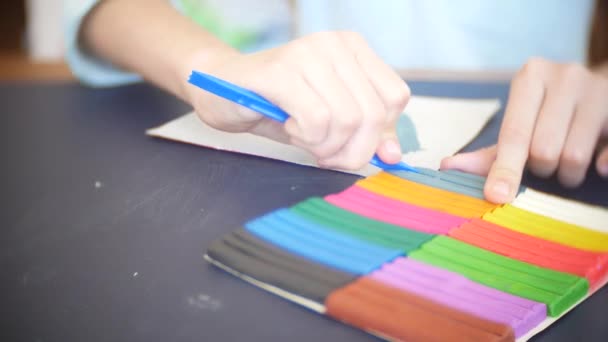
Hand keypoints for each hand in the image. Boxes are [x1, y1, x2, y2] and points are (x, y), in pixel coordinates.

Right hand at [182, 31, 409, 169]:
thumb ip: (365, 134)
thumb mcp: (331, 121)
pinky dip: (306, 138)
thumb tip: (393, 156)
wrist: (220, 90)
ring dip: (324, 146)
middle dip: (351, 150)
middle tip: (324, 154)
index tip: (350, 144)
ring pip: (346, 120)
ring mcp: (306, 53)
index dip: (377, 133)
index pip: (395, 97)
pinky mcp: (279, 71)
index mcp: (353, 47)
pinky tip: (289, 126)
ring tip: (302, 136)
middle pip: (372, 114)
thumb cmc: (279, 105)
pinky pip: (316, 120)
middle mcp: (334, 43)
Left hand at [441, 57, 607, 202]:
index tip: (496, 196)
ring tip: (566, 161)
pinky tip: (598, 165)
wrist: (601, 89)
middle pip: (544, 150)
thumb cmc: (548, 113)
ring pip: (575, 157)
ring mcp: (599, 89)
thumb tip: (447, 168)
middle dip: (540, 168)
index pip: (514, 133)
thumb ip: (487, 152)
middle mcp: (566, 76)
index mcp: (531, 77)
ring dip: (566, 173)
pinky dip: (601, 167)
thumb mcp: (518, 123)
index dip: (505, 169)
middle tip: (543, 162)